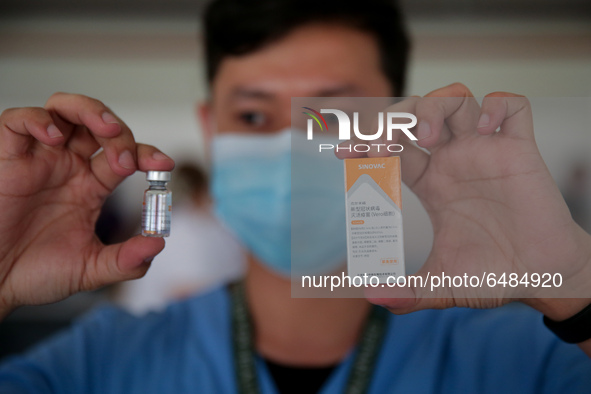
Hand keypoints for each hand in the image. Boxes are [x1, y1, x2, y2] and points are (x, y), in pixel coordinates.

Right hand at [0, 93, 174, 318]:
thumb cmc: (34, 272)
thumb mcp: (90, 269)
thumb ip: (126, 261)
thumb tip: (157, 244)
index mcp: (90, 186)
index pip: (125, 155)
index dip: (146, 154)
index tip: (164, 164)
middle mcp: (67, 167)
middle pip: (99, 126)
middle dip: (121, 133)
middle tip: (128, 158)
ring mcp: (38, 159)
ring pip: (63, 110)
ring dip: (89, 111)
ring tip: (106, 128)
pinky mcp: (7, 158)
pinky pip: (17, 121)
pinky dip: (37, 119)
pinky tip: (54, 135)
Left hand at [336, 83, 590, 314]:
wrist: (544, 278)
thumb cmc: (494, 275)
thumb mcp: (442, 284)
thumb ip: (407, 292)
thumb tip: (370, 298)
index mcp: (431, 183)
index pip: (392, 147)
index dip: (366, 143)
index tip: (345, 153)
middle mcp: (454, 161)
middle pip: (415, 114)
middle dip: (391, 119)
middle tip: (379, 142)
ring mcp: (485, 152)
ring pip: (456, 101)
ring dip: (435, 108)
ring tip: (430, 139)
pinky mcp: (520, 150)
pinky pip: (512, 107)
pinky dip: (496, 106)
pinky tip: (485, 129)